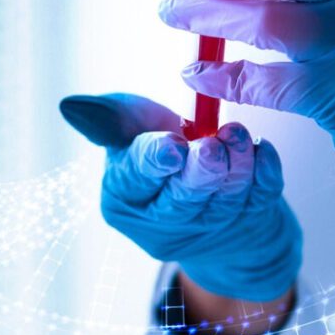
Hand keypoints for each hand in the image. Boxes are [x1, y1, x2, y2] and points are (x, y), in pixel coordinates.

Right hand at [58, 92, 300, 303]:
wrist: (210, 190)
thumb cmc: (163, 148)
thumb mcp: (132, 129)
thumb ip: (109, 118)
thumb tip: (69, 107)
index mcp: (125, 196)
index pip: (137, 179)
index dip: (155, 161)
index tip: (172, 145)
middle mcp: (163, 221)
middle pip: (182, 200)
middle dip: (200, 172)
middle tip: (212, 146)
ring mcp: (209, 227)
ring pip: (224, 200)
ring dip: (236, 166)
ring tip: (239, 135)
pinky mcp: (249, 221)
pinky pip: (261, 199)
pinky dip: (265, 174)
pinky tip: (262, 149)